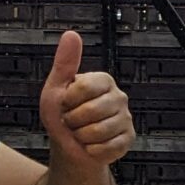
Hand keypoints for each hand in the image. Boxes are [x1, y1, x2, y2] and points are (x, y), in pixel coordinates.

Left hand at [39, 31, 135, 169]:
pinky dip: (93, 150)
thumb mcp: (56, 88)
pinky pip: (107, 147)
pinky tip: (92, 145)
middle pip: (91, 111)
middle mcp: (119, 97)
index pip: (84, 87)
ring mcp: (126, 119)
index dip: (68, 100)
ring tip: (82, 133)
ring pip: (98, 131)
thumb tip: (71, 34)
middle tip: (73, 121)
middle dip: (73, 121)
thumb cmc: (62, 116)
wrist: (69, 148)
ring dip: (82, 137)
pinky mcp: (128, 139)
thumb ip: (65, 63)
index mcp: (103, 81)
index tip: (66, 103)